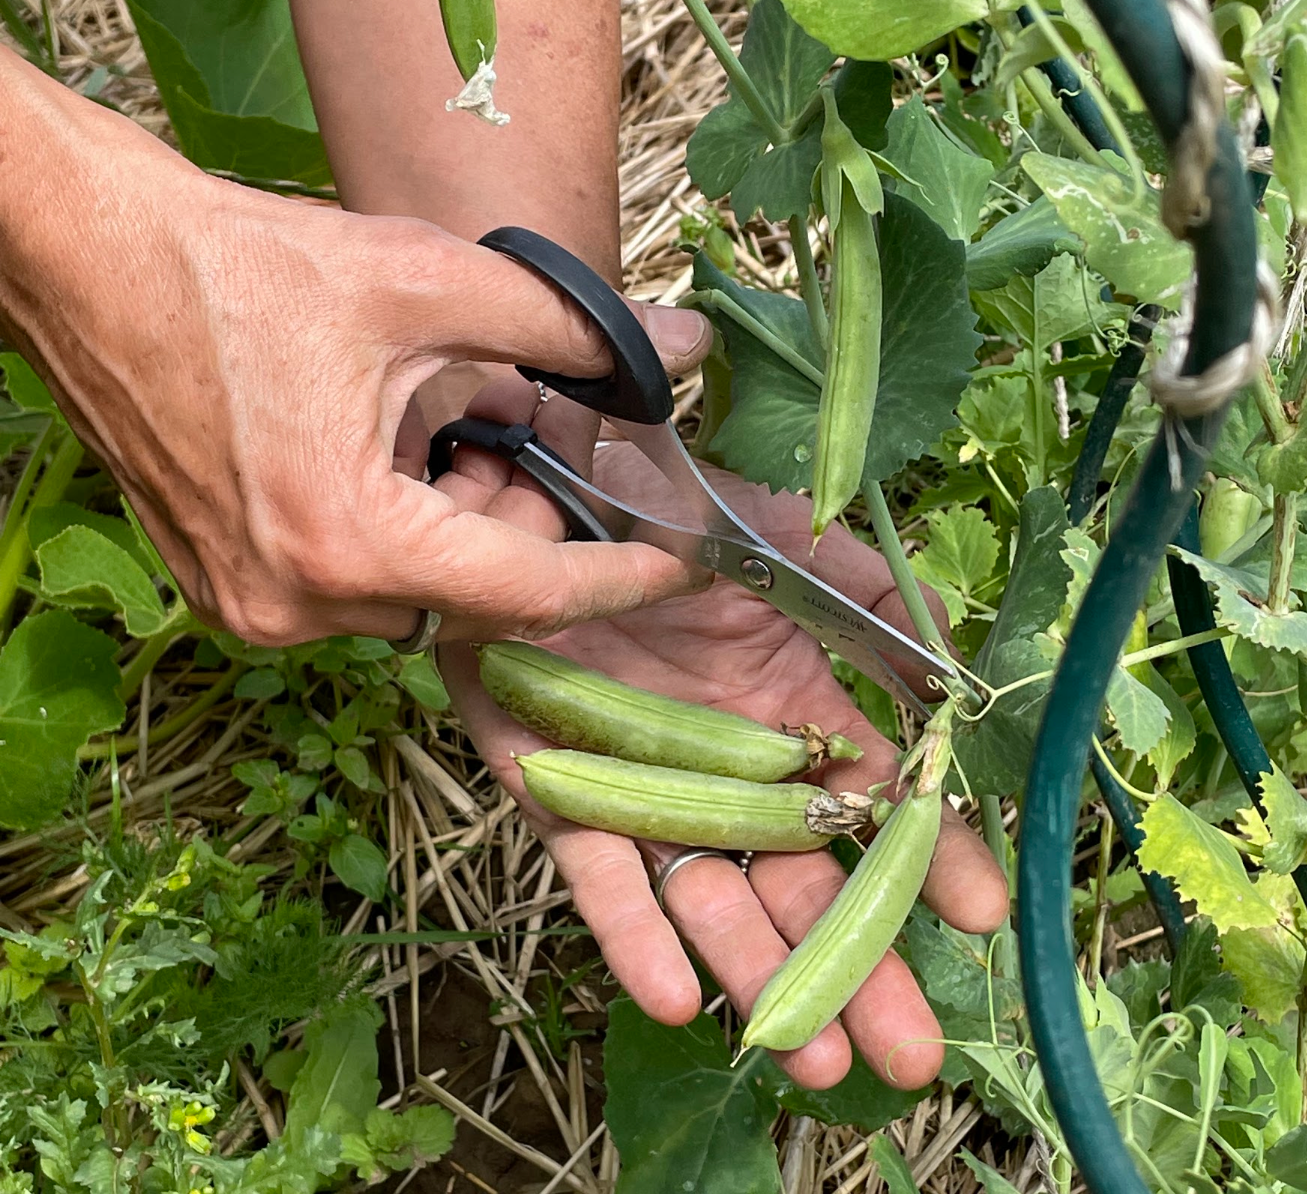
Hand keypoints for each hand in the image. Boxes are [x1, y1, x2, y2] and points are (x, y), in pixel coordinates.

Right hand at [0, 53, 710, 645]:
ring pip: (423, 594)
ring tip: (451, 422)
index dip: (619, 572)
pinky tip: (397, 450)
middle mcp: (299, 603)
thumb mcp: (423, 282)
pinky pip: (363, 587)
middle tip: (526, 424)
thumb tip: (675, 348)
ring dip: (464, 523)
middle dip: (526, 518)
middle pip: (477, 595)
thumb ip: (564, 325)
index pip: (529, 591)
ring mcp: (257, 608)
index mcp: (349, 542)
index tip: (681, 555)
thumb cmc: (237, 268)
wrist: (91, 264)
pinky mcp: (234, 592)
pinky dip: (406, 533)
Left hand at [436, 442, 1008, 1090]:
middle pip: (800, 881)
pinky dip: (632, 929)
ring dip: (757, 973)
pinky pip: (599, 868)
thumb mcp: (794, 545)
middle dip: (854, 969)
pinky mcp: (558, 787)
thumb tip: (960, 679)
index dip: (927, 861)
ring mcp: (645, 782)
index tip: (981, 919)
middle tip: (908, 1053)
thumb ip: (876, 603)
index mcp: (791, 711)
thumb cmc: (676, 502)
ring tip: (812, 1057)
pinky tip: (674, 996)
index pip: (874, 803)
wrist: (551, 476)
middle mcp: (726, 764)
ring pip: (710, 895)